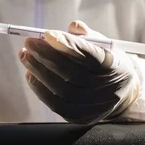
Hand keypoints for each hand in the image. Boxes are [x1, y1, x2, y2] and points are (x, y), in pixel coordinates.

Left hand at [19, 20, 139, 124]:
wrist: (119, 92)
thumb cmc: (104, 61)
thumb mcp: (102, 44)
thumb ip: (87, 35)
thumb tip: (73, 26)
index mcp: (114, 66)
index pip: (91, 56)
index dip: (68, 45)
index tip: (47, 34)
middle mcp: (107, 89)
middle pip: (72, 74)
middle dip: (46, 56)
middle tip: (29, 43)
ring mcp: (94, 106)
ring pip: (61, 90)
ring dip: (38, 71)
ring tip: (25, 55)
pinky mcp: (80, 117)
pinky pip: (56, 104)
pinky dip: (40, 89)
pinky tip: (30, 74)